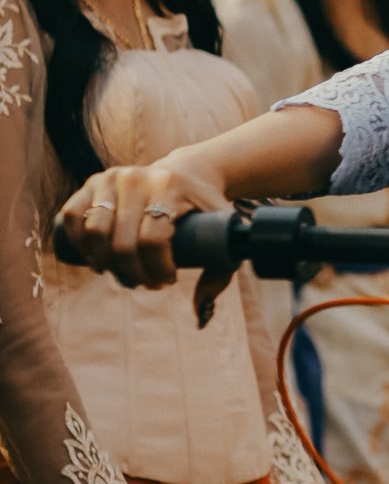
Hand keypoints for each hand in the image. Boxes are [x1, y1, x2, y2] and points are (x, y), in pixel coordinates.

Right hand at [55, 153, 237, 323]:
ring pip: (94, 231)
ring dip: (104, 263)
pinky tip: (95, 258)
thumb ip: (220, 272)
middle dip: (132, 274)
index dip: (157, 270)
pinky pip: (72, 215)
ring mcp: (111, 178)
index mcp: (170, 185)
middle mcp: (137, 178)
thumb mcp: (222, 230)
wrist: (186, 173)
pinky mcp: (92, 183)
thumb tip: (199, 310)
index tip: (168, 280)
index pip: (152, 239)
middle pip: (122, 242)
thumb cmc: (202, 209)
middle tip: (145, 282)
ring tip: (121, 273)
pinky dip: (78, 242)